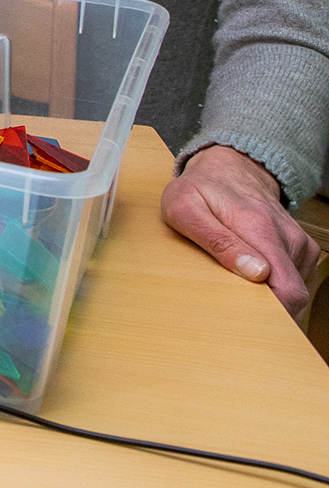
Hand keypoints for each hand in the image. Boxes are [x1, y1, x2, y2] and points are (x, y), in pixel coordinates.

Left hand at [161, 145, 319, 315]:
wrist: (230, 167)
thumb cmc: (200, 188)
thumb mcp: (186, 209)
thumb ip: (217, 241)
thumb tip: (256, 274)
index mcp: (260, 229)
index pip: (286, 290)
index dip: (270, 314)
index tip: (244, 320)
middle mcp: (287, 237)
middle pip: (294, 295)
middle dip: (268, 311)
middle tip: (233, 309)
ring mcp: (298, 243)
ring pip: (295, 289)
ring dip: (269, 296)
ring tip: (236, 281)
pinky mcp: (302, 248)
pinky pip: (295, 279)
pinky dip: (275, 285)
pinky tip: (251, 273)